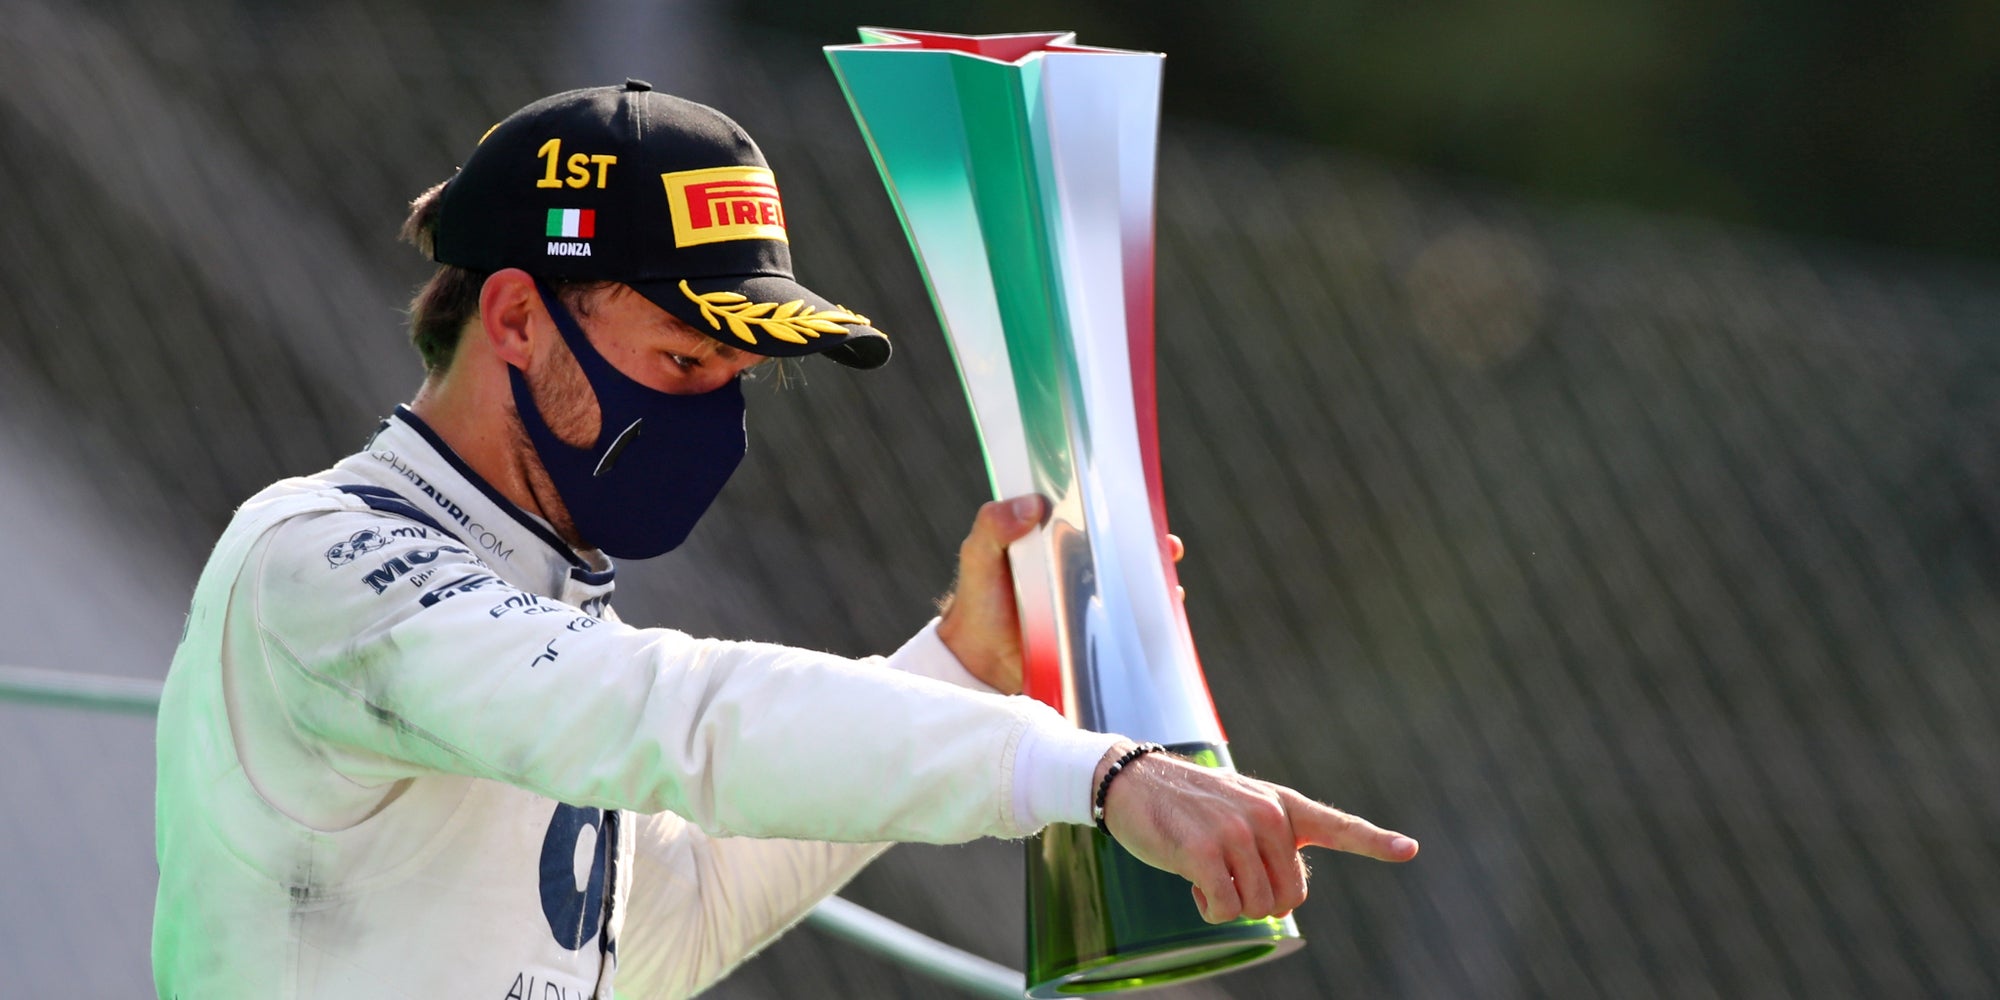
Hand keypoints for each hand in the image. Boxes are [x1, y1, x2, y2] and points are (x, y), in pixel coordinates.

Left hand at [935, 496, 1186, 693]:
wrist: (976, 663)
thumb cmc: (978, 603)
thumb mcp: (979, 555)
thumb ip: (993, 525)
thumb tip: (1033, 505)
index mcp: (1058, 545)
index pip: (1098, 522)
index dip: (1124, 513)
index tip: (1141, 507)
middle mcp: (1082, 574)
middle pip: (1128, 556)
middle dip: (1154, 550)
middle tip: (1168, 547)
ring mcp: (1093, 609)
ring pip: (1136, 592)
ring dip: (1159, 587)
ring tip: (1169, 587)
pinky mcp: (1097, 643)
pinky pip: (1130, 632)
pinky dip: (1150, 625)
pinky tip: (1162, 623)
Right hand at [1097, 742, 1417, 922]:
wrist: (1132, 781)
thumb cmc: (1187, 807)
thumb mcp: (1240, 811)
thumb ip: (1272, 844)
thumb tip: (1286, 900)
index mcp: (1281, 805)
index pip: (1337, 826)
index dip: (1375, 842)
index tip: (1408, 849)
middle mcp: (1267, 815)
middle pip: (1289, 897)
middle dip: (1260, 901)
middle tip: (1228, 877)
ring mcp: (1236, 831)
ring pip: (1257, 908)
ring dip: (1228, 905)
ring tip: (1204, 871)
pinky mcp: (1204, 851)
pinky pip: (1226, 910)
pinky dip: (1210, 909)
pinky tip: (1191, 882)